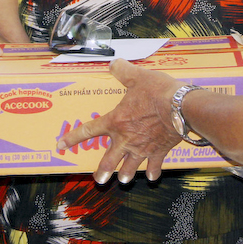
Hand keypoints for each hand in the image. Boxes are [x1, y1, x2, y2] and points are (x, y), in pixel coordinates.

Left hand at [57, 59, 182, 184]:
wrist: (181, 108)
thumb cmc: (157, 92)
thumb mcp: (137, 76)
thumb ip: (123, 71)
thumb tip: (113, 64)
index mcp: (116, 121)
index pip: (89, 130)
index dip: (72, 138)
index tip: (61, 145)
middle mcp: (126, 139)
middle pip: (109, 159)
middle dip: (102, 171)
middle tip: (98, 180)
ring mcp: (143, 148)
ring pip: (130, 167)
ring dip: (126, 174)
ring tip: (123, 179)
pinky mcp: (159, 151)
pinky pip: (154, 165)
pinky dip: (153, 172)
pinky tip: (152, 176)